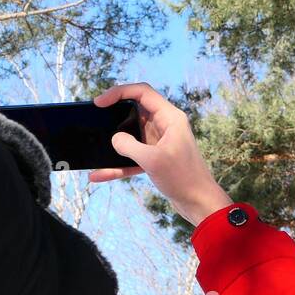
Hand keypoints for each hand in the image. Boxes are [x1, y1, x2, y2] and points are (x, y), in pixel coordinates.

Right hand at [88, 83, 232, 226]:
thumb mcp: (153, 160)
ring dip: (114, 142)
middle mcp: (165, 125)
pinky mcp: (156, 158)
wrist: (199, 202)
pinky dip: (117, 165)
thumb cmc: (183, 178)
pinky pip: (132, 156)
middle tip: (95, 120)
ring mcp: (160, 142)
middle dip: (114, 114)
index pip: (142, 92)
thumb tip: (114, 139)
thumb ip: (129, 146)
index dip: (118, 92)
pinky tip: (99, 175)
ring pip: (131, 135)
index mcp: (170, 118)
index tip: (99, 102)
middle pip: (134, 111)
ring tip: (95, 146)